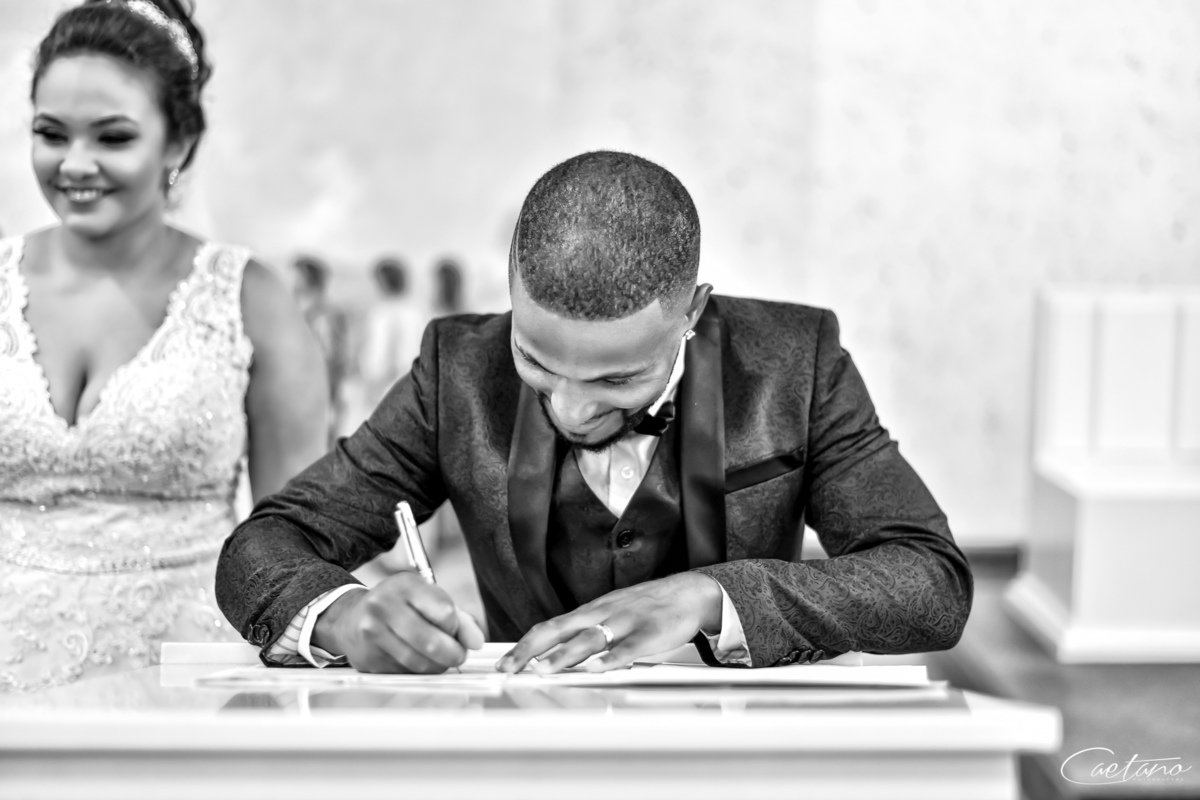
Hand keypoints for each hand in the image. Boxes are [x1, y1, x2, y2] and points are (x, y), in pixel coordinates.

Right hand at [312, 572, 484, 673]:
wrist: (351, 617)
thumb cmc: (398, 606)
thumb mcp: (428, 598)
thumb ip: (458, 618)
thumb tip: (475, 642)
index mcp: (405, 586)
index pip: (445, 612)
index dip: (456, 627)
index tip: (455, 629)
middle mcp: (384, 606)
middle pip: (432, 641)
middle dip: (453, 654)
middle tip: (458, 655)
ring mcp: (373, 633)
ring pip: (419, 662)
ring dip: (437, 666)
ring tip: (440, 658)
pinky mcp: (368, 658)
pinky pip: (404, 672)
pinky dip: (417, 671)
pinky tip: (416, 659)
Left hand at [496, 572, 722, 673]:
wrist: (686, 592)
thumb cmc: (644, 607)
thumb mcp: (608, 614)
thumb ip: (583, 633)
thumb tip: (551, 654)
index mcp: (590, 612)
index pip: (549, 627)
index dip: (524, 644)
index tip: (504, 662)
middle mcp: (602, 613)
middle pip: (560, 629)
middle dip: (531, 650)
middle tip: (510, 668)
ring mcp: (625, 621)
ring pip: (590, 638)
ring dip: (564, 654)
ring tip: (542, 669)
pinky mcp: (649, 632)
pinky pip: (628, 646)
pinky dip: (611, 657)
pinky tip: (596, 668)